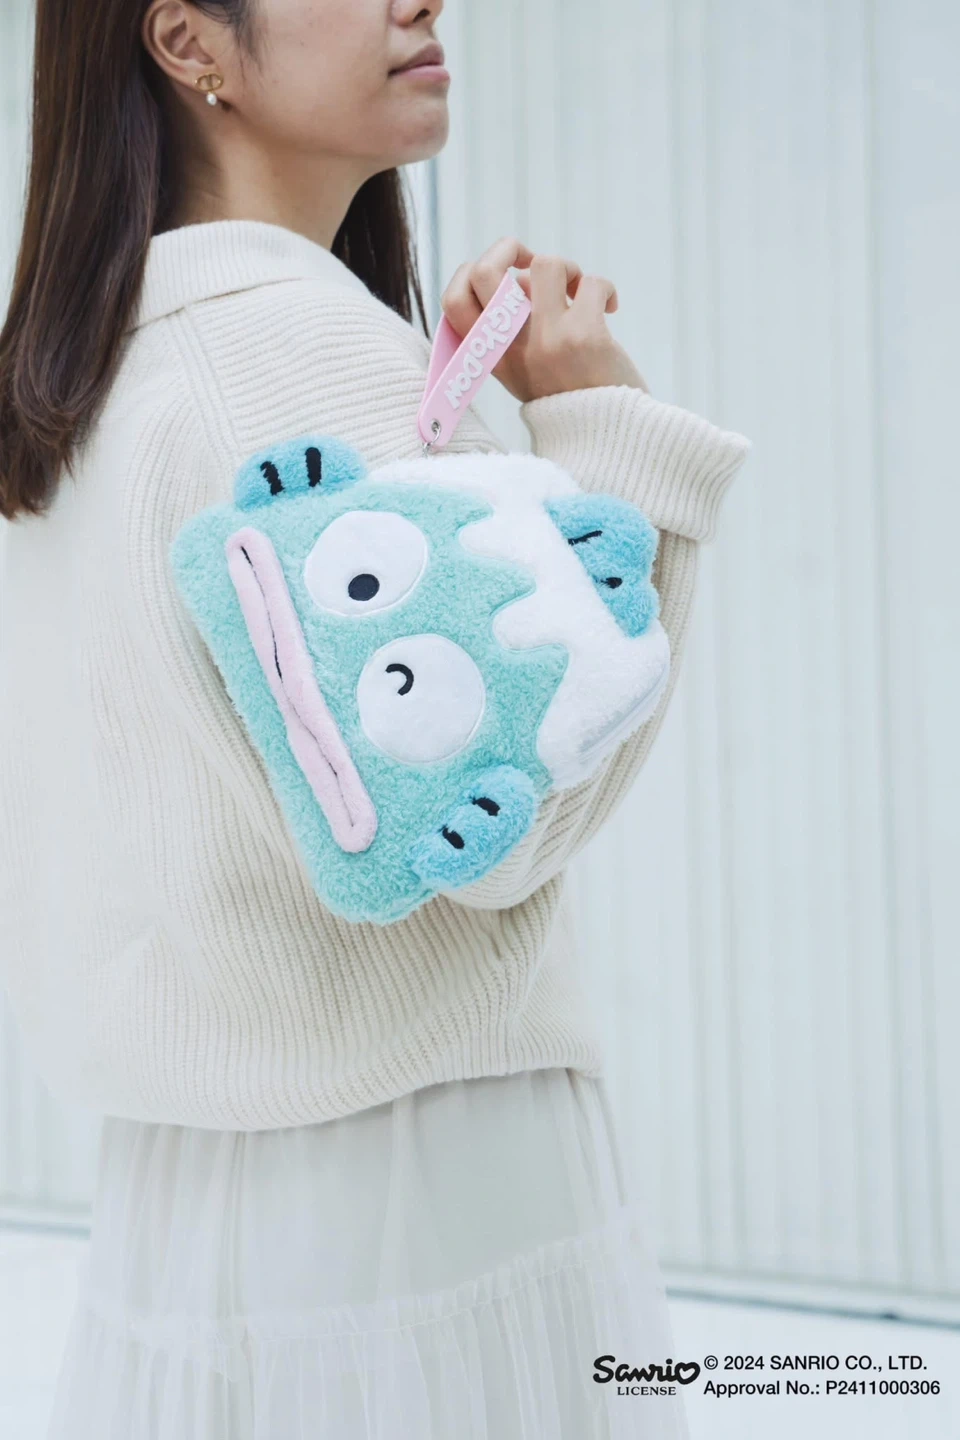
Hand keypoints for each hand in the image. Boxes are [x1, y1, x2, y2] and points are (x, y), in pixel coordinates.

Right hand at [439, 236, 648, 403]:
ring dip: (566, 267)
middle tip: (529, 260)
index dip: (470, 272)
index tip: (501, 276)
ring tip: (577, 290)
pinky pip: (590, 283)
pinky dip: (603, 288)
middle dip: (507, 248)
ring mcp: (548, 341)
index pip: (453, 302)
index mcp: (491, 358)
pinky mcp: (586, 336)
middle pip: (484, 273)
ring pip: (545, 265)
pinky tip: (608, 308)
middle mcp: (513, 349)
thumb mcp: (523, 370)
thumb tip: (519, 276)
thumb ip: (512, 327)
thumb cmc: (567, 399)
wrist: (608, 437)